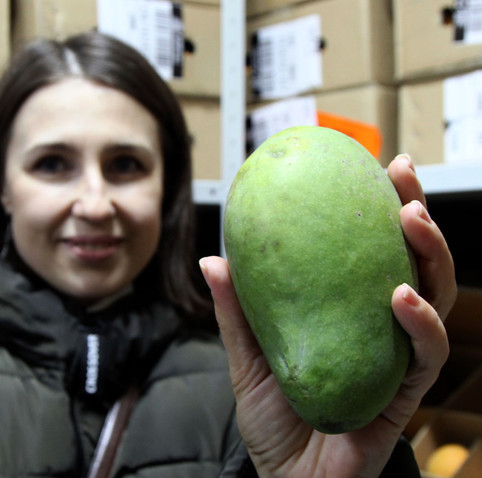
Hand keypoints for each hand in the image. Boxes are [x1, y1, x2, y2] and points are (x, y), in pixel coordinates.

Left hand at [200, 154, 454, 476]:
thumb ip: (237, 311)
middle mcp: (382, 333)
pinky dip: (420, 323)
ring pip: (434, 299)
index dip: (379, 211)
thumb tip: (212, 257)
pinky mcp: (405, 396)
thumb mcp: (247, 359)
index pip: (372, 255)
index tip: (374, 166)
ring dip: (430, 256)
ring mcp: (398, 362)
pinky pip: (424, 354)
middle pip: (414, 264)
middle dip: (417, 215)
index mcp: (350, 317)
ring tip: (409, 219)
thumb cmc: (274, 421)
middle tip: (401, 177)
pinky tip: (400, 296)